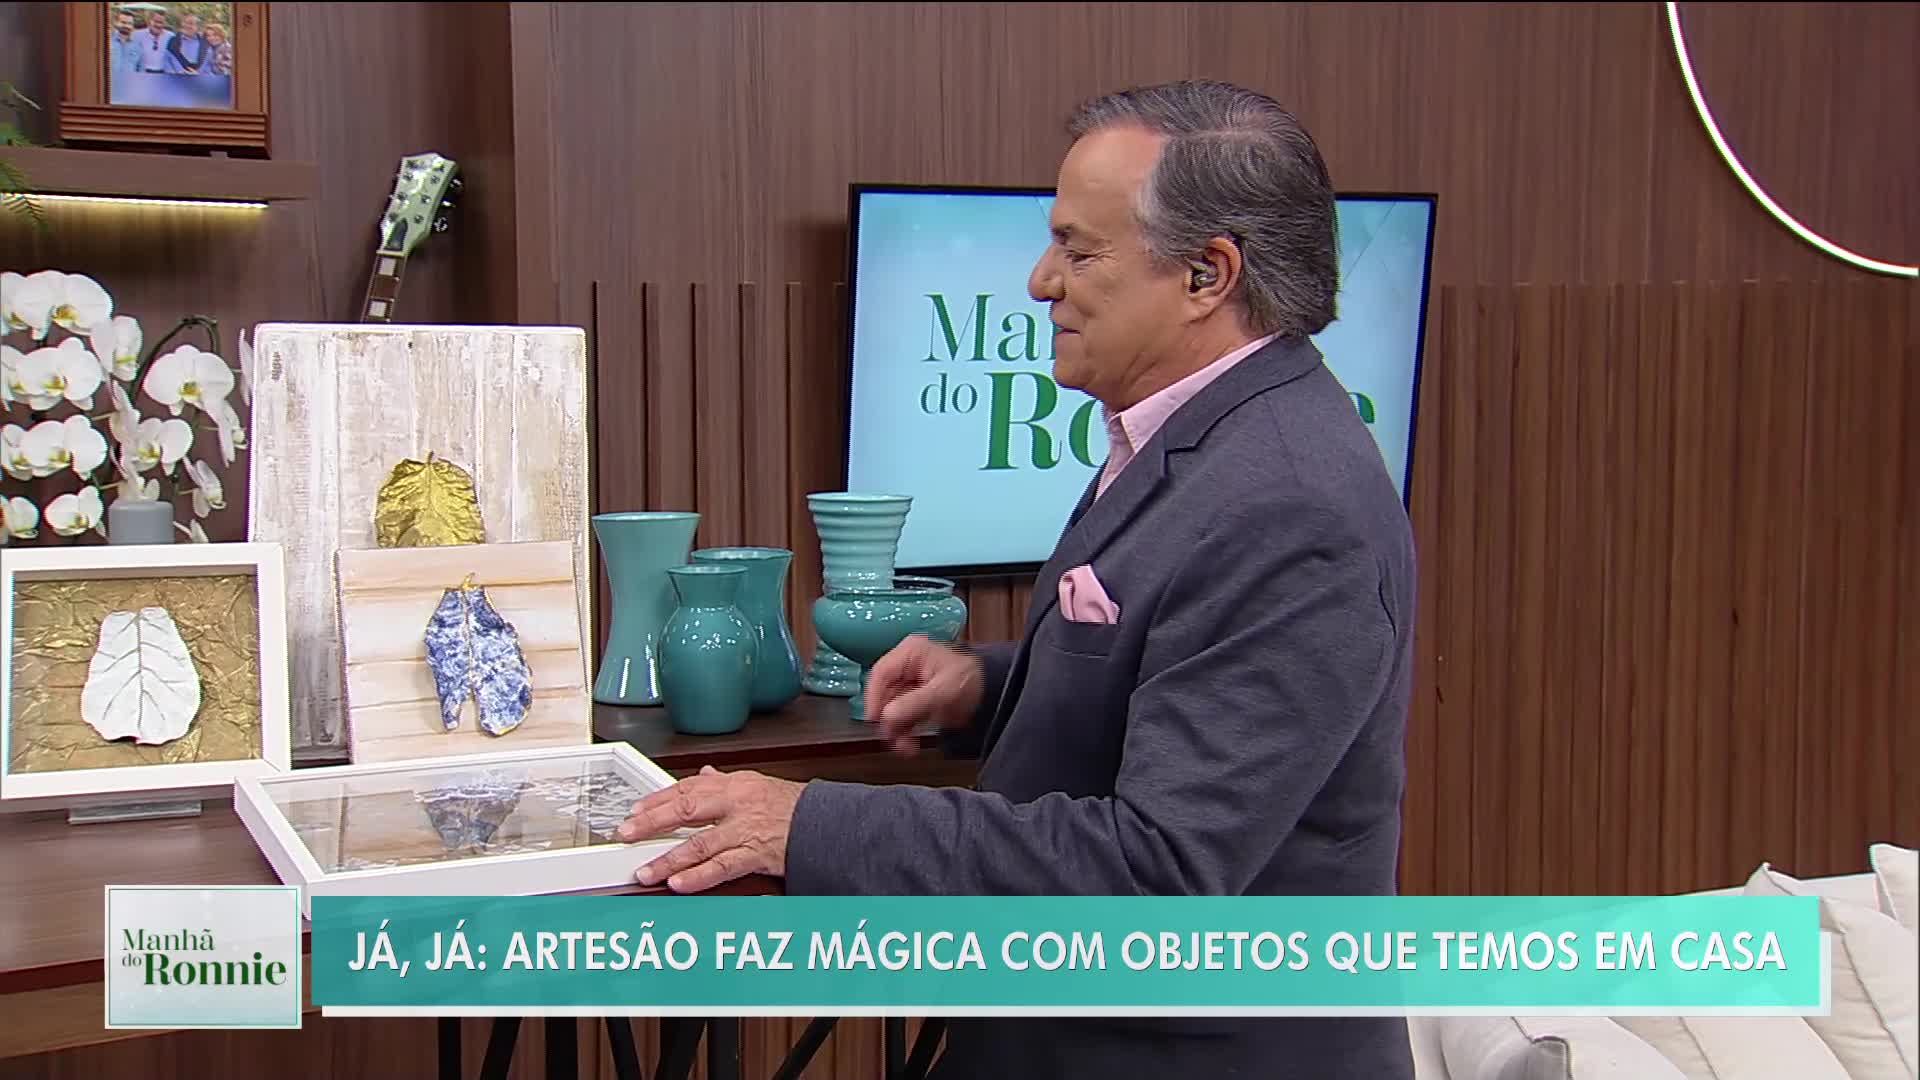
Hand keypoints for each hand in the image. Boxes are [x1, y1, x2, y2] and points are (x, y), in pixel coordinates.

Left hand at [617, 766, 803, 892]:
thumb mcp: (756, 785)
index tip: (635, 811)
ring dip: (669, 859)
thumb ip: (725, 782)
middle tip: (627, 834)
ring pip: (700, 844)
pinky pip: (723, 867)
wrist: (825, 823)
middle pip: (686, 809)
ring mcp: (746, 830)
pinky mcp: (756, 855)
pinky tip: (679, 883)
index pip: (687, 788)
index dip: (657, 799)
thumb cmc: (792, 807)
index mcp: (734, 785)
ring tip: (646, 871)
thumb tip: (702, 774)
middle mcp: (737, 804)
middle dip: (652, 823)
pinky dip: (699, 877)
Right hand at [866, 634, 984, 754]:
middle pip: (884, 694)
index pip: (881, 674)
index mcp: (911, 653)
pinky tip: (909, 744)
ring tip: (905, 746)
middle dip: (888, 719)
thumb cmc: (974, 679)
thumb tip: (887, 716)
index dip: (874, 698)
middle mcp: (908, 665)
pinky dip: (904, 731)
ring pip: (891, 708)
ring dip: (895, 729)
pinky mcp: (917, 699)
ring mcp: (911, 683)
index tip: (875, 719)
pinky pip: (902, 716)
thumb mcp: (943, 691)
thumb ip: (913, 704)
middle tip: (892, 737)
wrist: (994, 692)